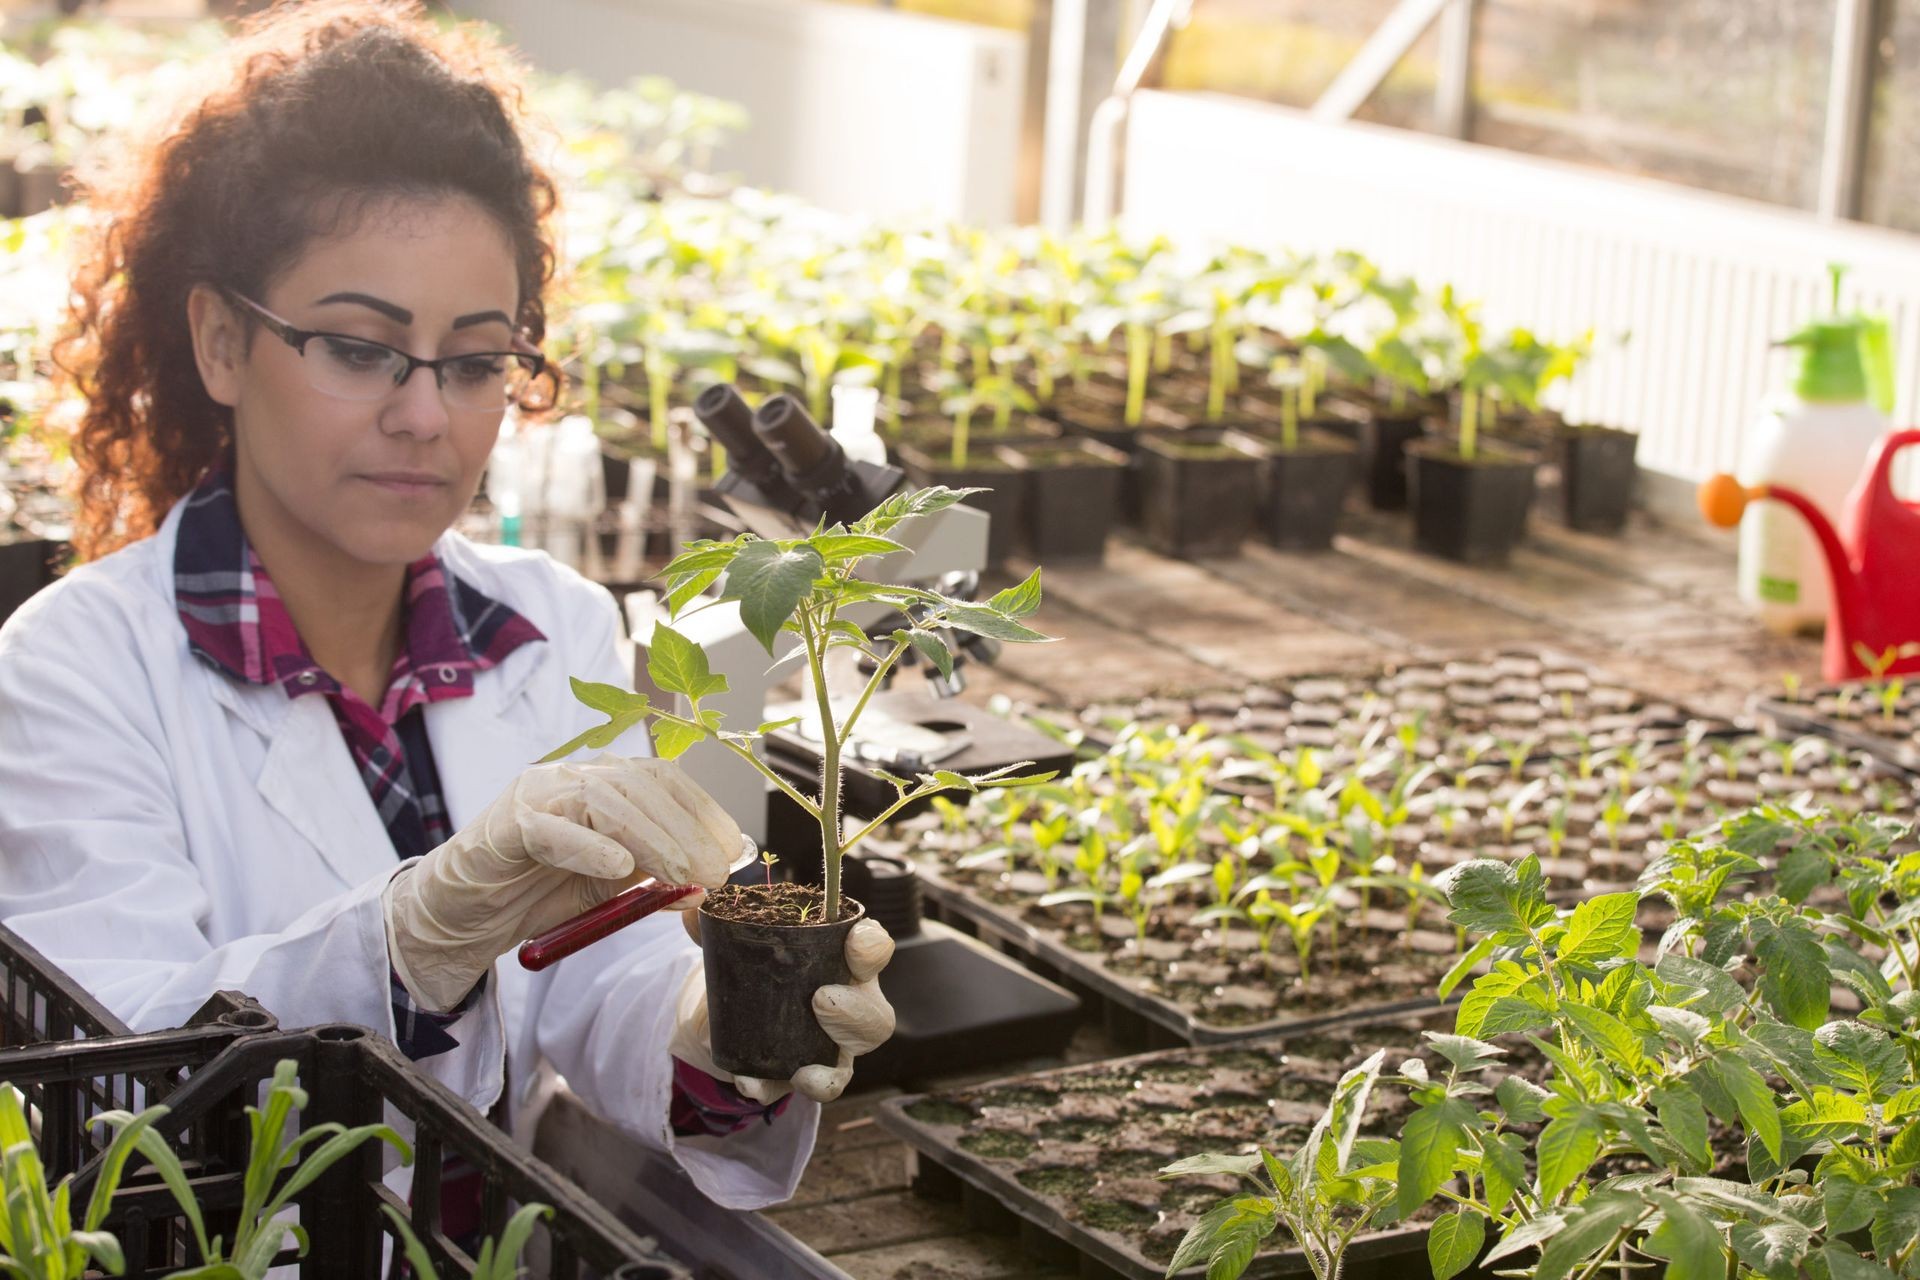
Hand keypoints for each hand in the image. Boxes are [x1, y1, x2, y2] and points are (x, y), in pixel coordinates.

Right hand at [385, 755, 738, 1010]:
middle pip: (640, 785)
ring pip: (603, 800)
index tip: (733, 849)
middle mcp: (570, 778)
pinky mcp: (504, 825)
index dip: (703, 810)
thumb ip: (649, 878)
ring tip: (681, 873)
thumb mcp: (605, 887)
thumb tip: (705, 883)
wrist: (458, 916)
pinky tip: (616, 866)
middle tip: (716, 872)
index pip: (663, 780)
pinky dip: (586, 845)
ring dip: (651, 838)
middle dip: (686, 828)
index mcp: (599, 784)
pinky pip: (549, 828)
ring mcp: (535, 795)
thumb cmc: (533, 894)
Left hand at [669, 918, 894, 1103]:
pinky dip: (772, 1089)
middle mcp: (846, 1006)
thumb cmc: (755, 964)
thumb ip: (719, 925)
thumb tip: (692, 913)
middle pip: (875, 1018)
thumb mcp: (738, 939)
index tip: (855, 943)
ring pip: (846, 1067)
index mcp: (841, 960)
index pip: (873, 949)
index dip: (872, 947)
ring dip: (828, 1071)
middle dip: (855, 1013)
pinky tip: (750, 1083)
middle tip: (820, 1000)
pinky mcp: (798, 1079)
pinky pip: (790, 1095)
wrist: (727, 1011)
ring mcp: (827, 1050)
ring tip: (801, 1071)